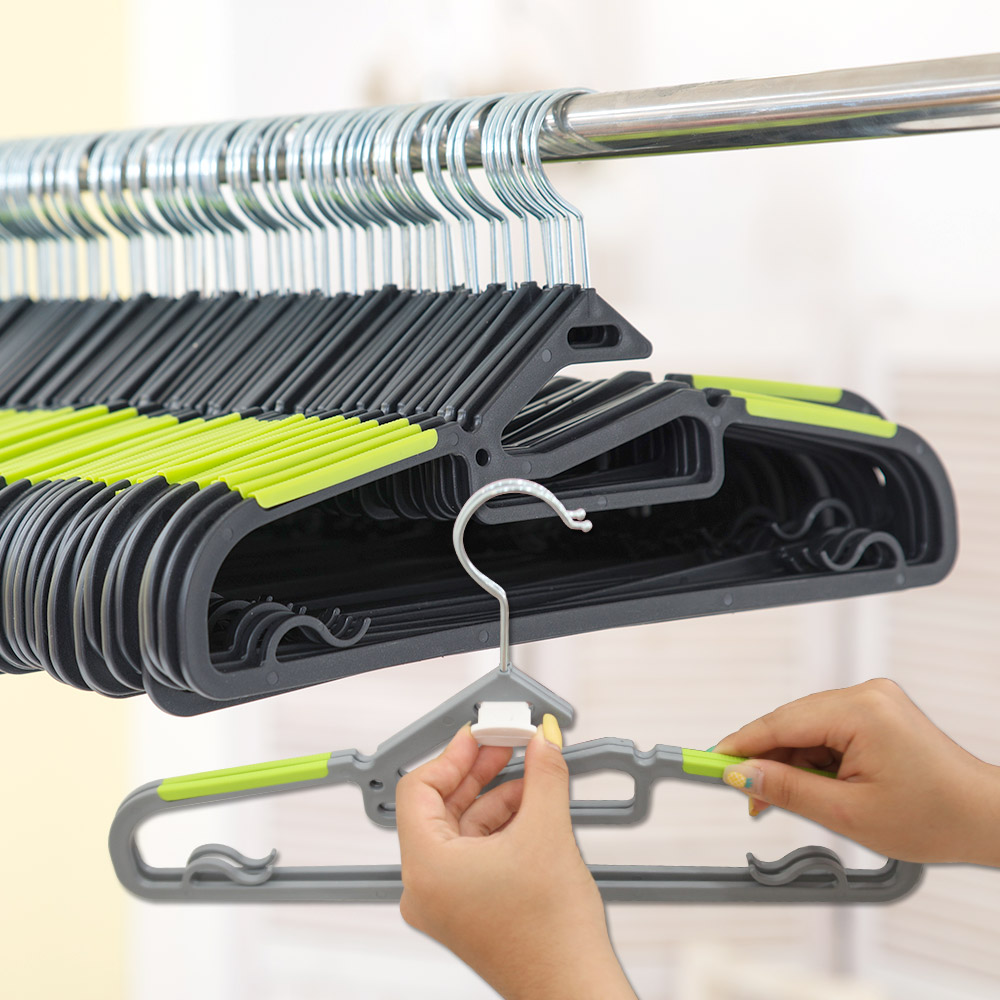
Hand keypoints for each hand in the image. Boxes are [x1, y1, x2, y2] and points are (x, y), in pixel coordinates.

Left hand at [395, 720, 636, 999]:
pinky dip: (498, 826)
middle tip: (506, 743)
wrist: (574, 990)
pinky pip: (472, 852)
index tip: (481, 733)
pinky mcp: (466, 911)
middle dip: (477, 771)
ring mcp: (444, 903)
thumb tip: (541, 741)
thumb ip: (543, 773)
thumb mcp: (548, 831)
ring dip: (493, 796)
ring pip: (460, 829)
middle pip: (439, 807)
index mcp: (426, 869)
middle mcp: (425, 889)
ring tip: (530, 774)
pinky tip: (530, 807)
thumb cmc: (552, 936)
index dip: (453, 754)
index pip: (419, 789)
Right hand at [714, 678, 999, 864]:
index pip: (779, 722)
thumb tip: (740, 775)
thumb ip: (785, 789)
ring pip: (807, 728)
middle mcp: (866, 694)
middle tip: (744, 797)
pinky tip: (811, 786)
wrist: (986, 817)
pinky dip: (813, 757)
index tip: (705, 762)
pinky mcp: (877, 710)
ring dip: (790, 763)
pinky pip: (827, 729)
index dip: (738, 745)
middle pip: (790, 723)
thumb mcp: (847, 813)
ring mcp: (873, 699)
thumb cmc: (936, 817)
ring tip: (784, 802)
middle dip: (766, 761)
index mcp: (861, 711)